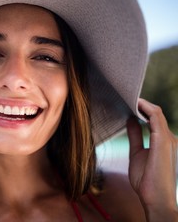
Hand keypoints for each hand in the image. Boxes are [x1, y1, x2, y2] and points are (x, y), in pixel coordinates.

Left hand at [127, 98, 177, 220]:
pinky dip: (146, 108)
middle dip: (141, 104)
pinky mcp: (163, 141)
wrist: (155, 198)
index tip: (128, 103)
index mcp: (164, 141)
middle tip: (125, 96)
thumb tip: (131, 120)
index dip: (142, 109)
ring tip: (128, 97)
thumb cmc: (147, 180)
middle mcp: (169, 138)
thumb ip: (135, 136)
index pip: (154, 119)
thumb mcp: (137, 153)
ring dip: (142, 104)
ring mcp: (168, 139)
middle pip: (156, 114)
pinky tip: (136, 103)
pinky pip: (156, 118)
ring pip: (156, 113)